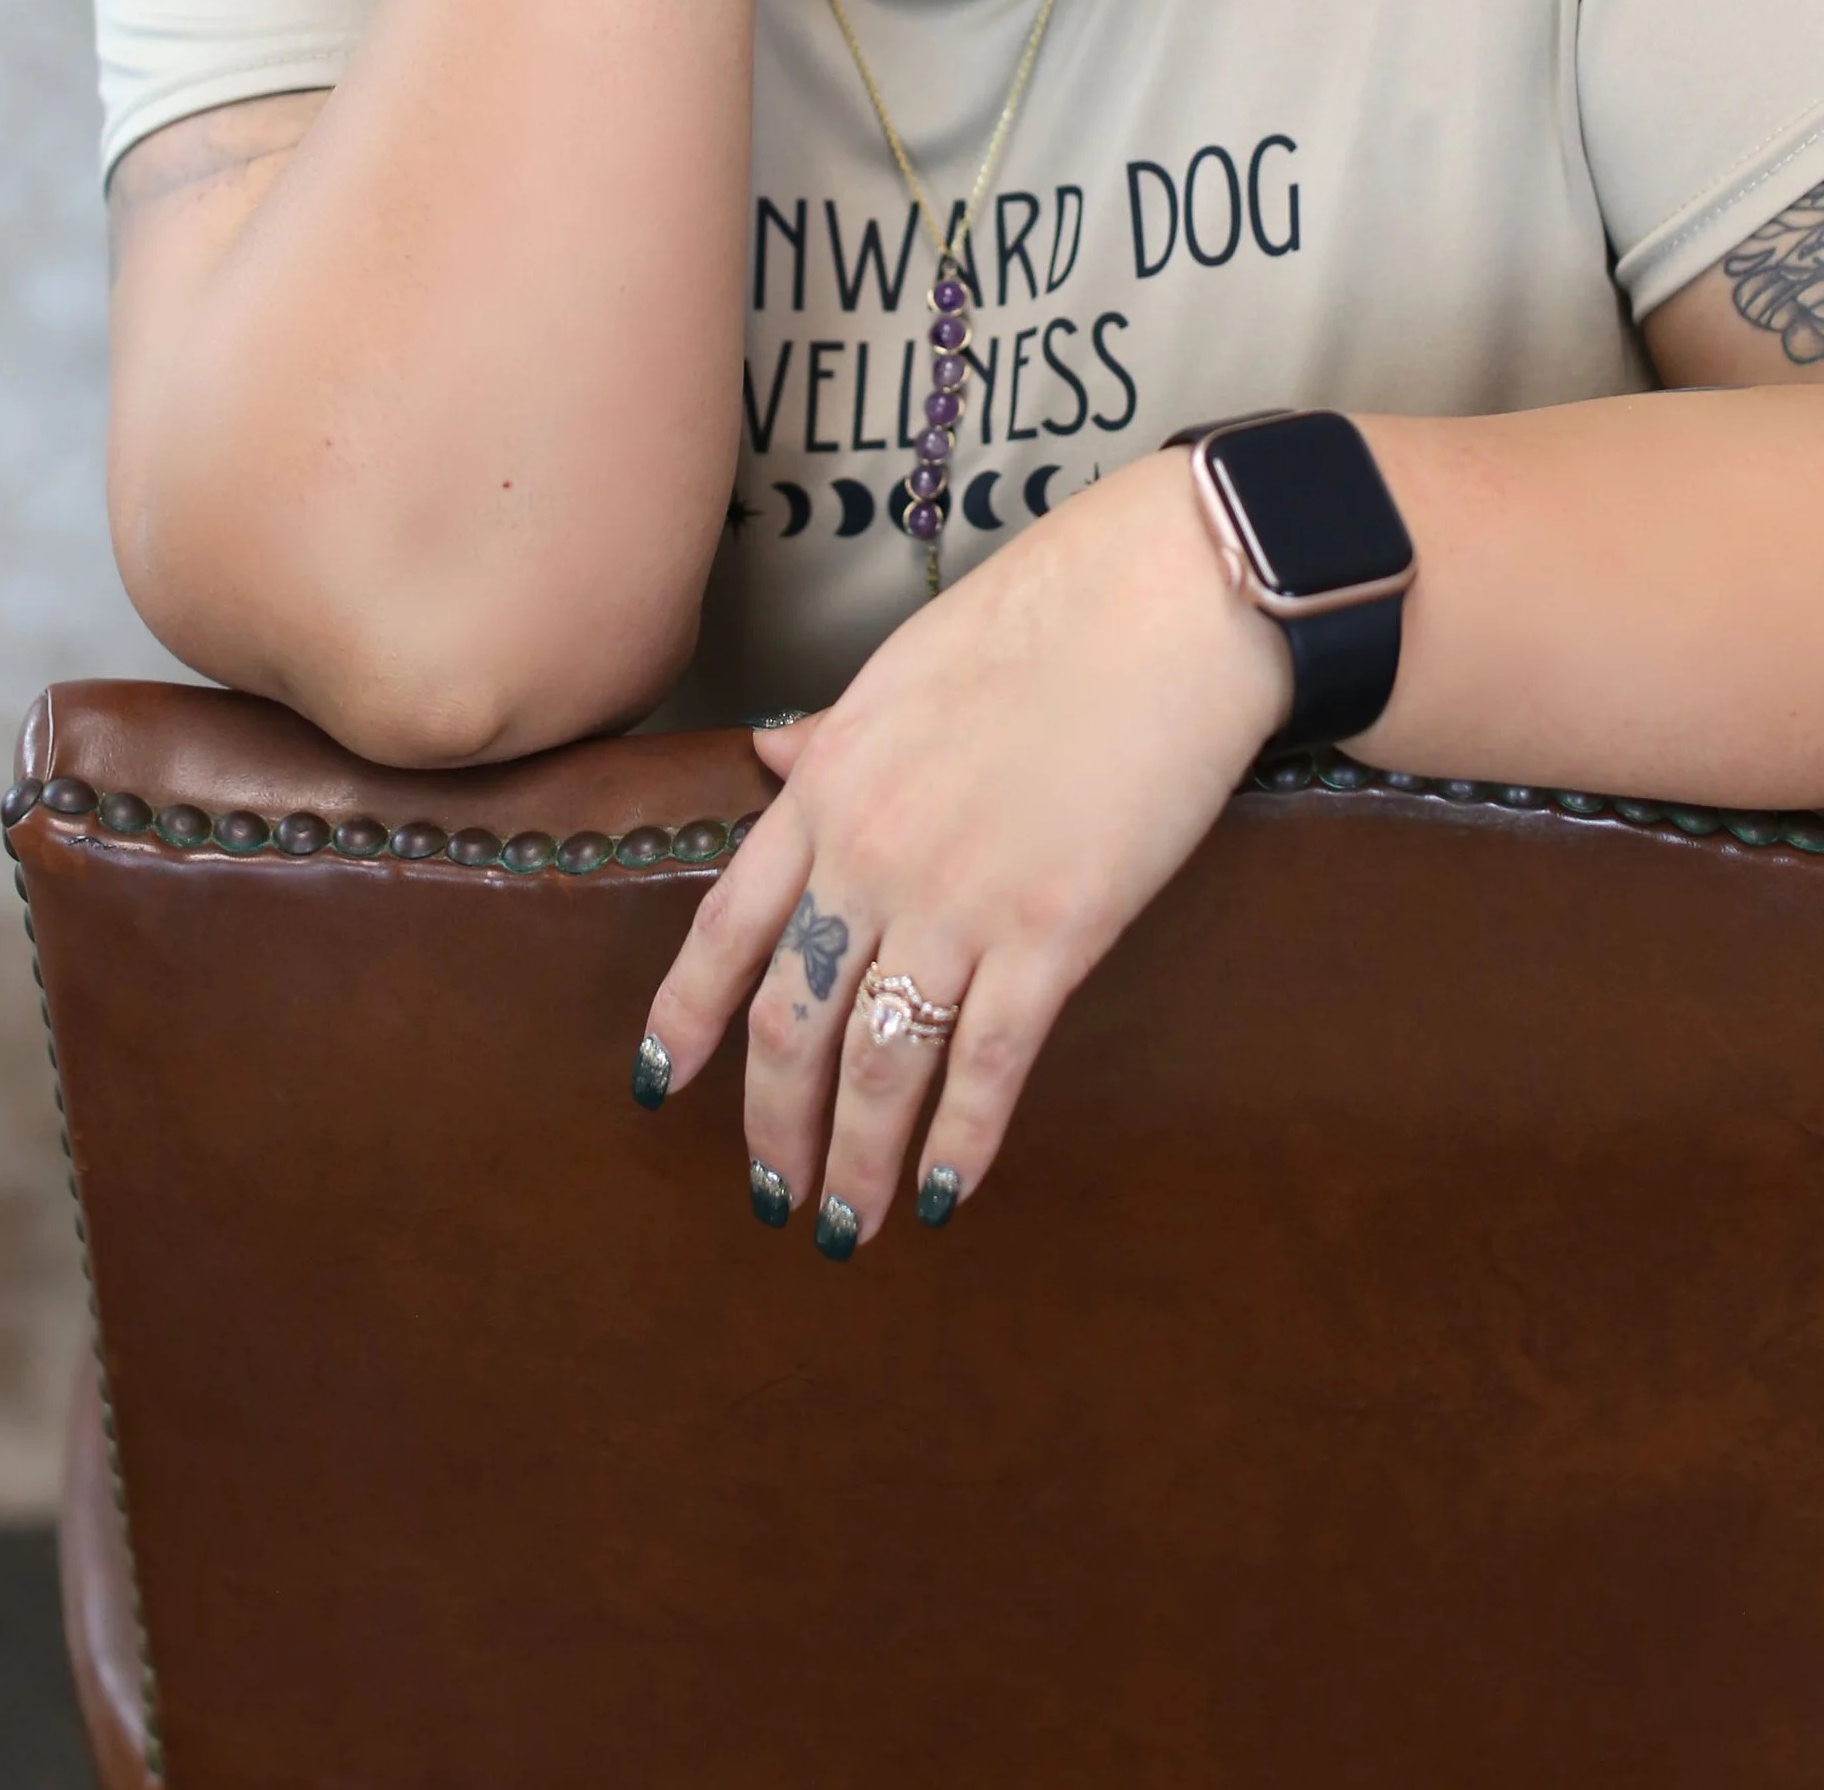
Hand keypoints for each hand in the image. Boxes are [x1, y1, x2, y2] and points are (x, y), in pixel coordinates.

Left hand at [639, 452, 1289, 1250]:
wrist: (1167, 599)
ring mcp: (960, 901)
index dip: (685, 1021)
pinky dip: (961, 1142)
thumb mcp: (905, 666)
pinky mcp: (1055, 932)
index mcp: (828, 785)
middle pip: (793, 1023)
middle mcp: (872, 855)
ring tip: (849, 1225)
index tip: (656, 1087)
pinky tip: (948, 1193)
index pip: (725, 929)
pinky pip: (989, 1064)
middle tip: (773, 1196)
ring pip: (881, 1067)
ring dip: (859, 1162)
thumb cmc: (1050, 612)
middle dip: (774, 1126)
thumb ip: (831, 731)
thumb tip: (769, 753)